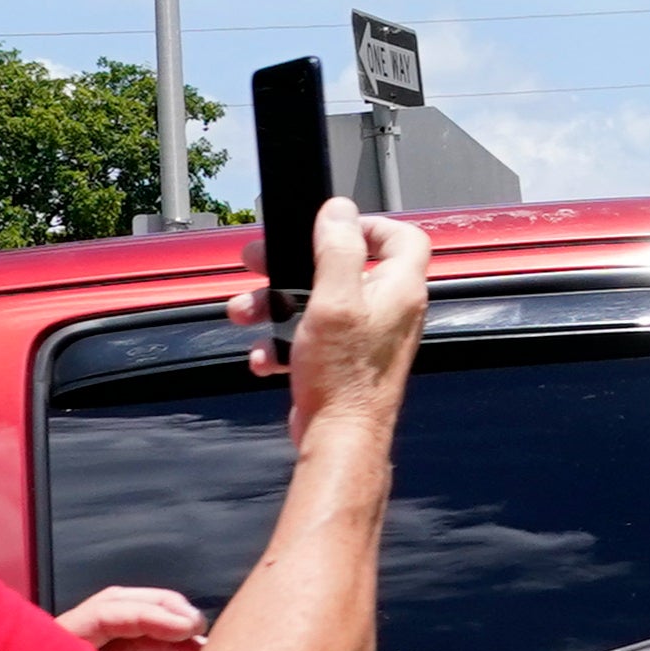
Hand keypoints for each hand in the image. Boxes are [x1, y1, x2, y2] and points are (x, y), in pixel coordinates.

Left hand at [58, 585, 210, 650]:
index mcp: (60, 641)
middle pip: (124, 607)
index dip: (152, 614)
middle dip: (166, 610)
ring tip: (203, 644)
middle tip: (199, 624)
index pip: (108, 611)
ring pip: (136, 631)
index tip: (187, 626)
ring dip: (172, 634)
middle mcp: (75, 638)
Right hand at [227, 198, 428, 448]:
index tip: (330, 227)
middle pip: (344, 266)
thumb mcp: (334, 300)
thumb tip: (340, 211)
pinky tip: (264, 355)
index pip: (403, 237)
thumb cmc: (343, 377)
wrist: (339, 439)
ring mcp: (367, 337)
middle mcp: (389, 310)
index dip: (369, 224)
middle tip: (262, 261)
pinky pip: (309, 337)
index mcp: (398, 288)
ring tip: (246, 312)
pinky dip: (283, 342)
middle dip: (295, 264)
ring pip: (317, 303)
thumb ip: (338, 249)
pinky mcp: (345, 360)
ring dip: (276, 305)